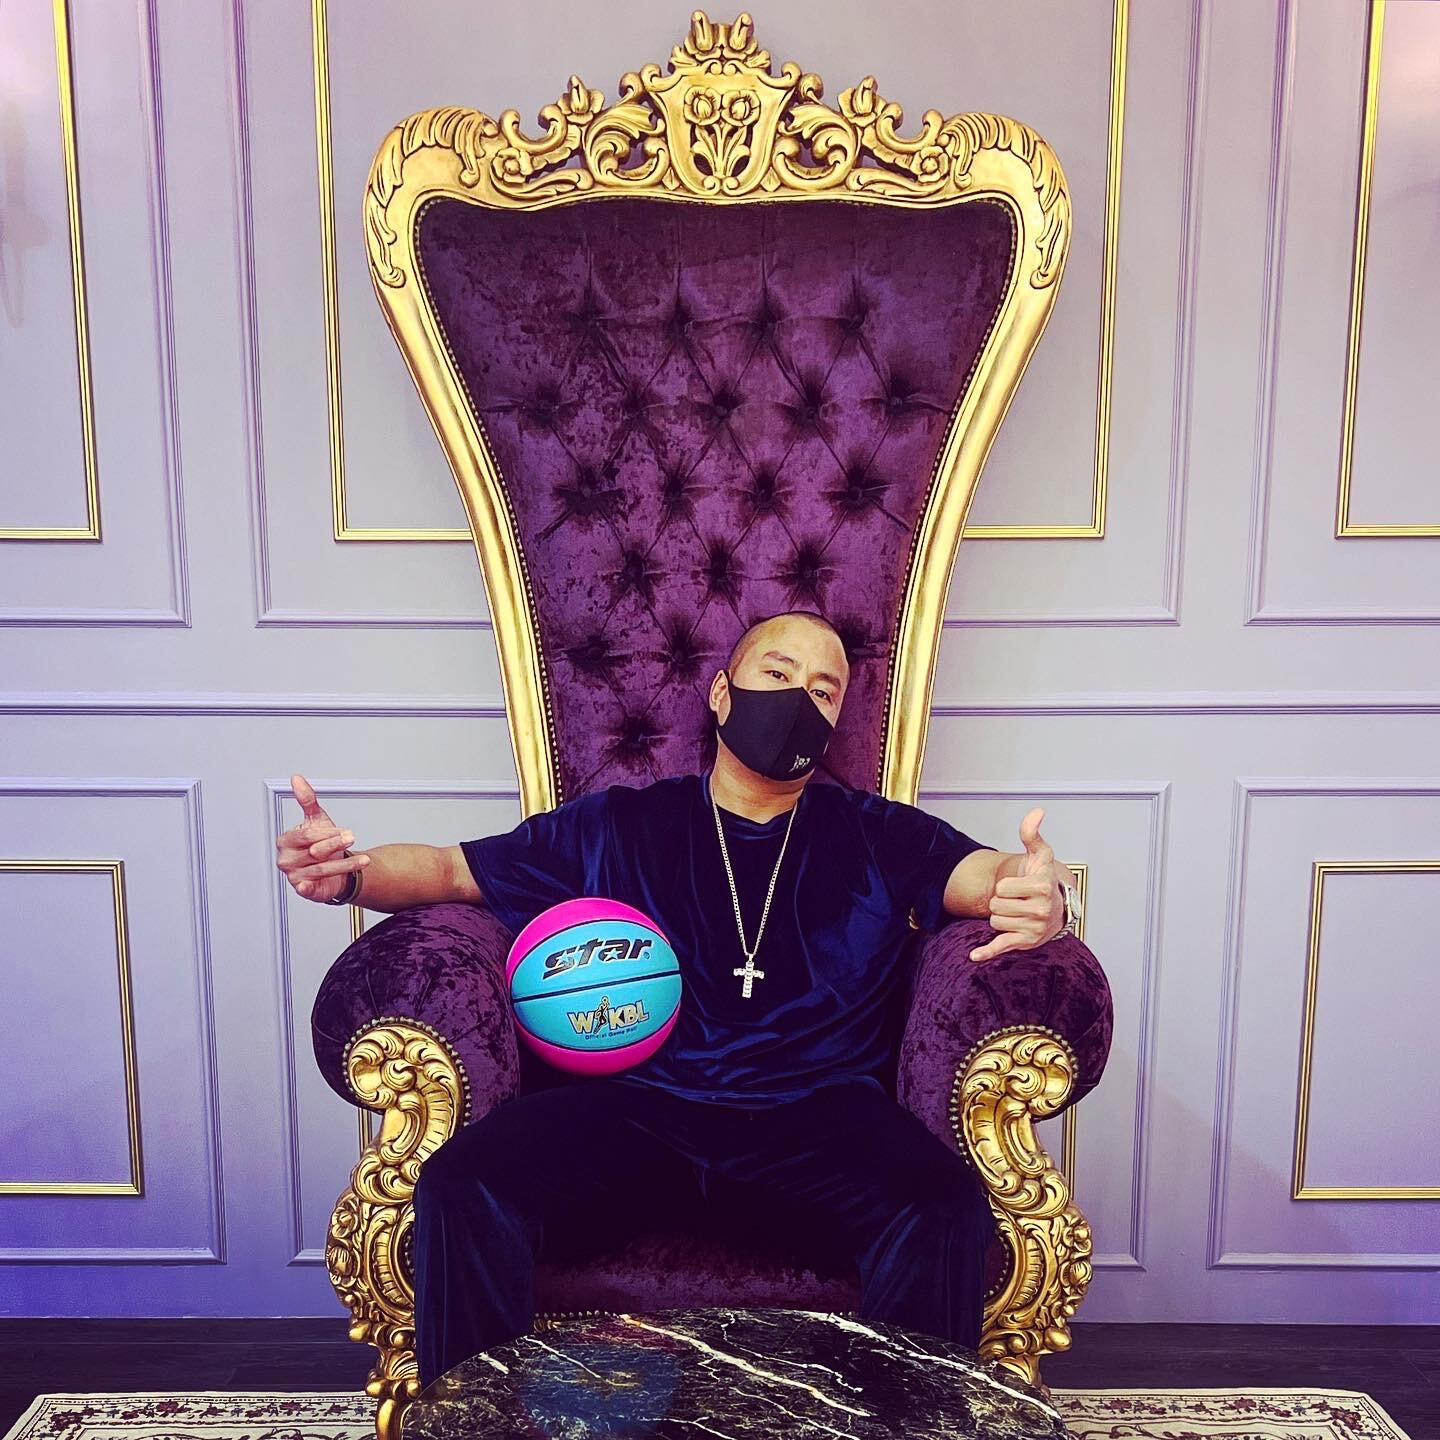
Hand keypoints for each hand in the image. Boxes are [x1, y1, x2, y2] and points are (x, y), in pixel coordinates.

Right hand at [276, 773, 368, 902]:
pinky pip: (305, 889)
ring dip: (344, 865)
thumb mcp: (316, 820)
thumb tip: (297, 778)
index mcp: (287, 840)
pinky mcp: (304, 889)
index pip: (307, 835)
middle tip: (351, 838)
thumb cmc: (321, 843)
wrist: (331, 868)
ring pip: (321, 869)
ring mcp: (294, 875)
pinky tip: (311, 886)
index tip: (346, 831)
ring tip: (364, 861)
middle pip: (314, 851)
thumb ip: (307, 800)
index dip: (327, 832)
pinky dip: (307, 889)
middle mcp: (287, 859)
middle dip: (335, 845)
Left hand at [969, 807, 1066, 962]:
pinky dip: (987, 953)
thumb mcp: (1040, 854)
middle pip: (995, 906)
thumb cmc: (1043, 879)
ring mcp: (1034, 929)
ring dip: (1000, 916)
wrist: (1057, 908)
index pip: (1002, 888)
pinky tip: (974, 956)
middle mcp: (1041, 911)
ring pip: (994, 922)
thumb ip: (1032, 833)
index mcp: (1043, 888)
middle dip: (1001, 901)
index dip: (1005, 885)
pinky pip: (1001, 947)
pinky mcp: (1025, 943)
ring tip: (1017, 912)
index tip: (1018, 886)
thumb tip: (1037, 811)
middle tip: (1017, 900)